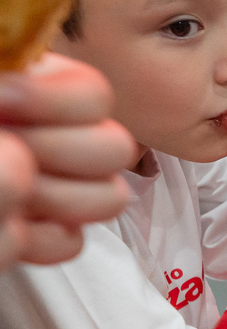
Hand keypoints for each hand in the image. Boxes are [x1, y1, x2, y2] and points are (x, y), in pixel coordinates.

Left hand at [0, 53, 134, 265]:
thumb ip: (13, 106)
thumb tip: (20, 162)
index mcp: (24, 85)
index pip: (91, 94)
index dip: (57, 103)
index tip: (5, 103)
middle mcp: (43, 133)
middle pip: (115, 147)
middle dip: (63, 154)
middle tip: (9, 151)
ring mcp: (44, 186)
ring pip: (107, 199)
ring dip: (56, 201)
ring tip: (6, 199)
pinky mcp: (31, 233)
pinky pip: (68, 243)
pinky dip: (37, 241)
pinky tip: (6, 227)